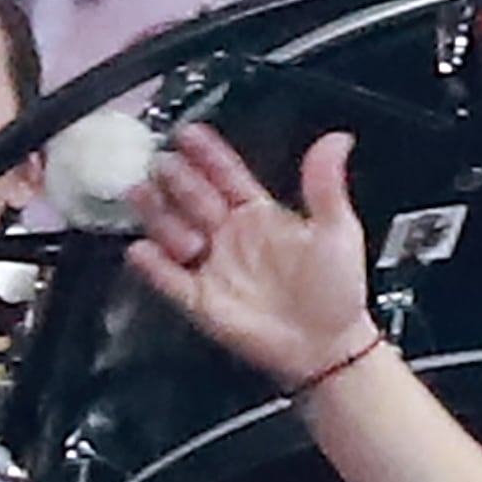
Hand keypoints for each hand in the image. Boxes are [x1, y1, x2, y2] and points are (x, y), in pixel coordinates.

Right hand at [124, 127, 379, 386]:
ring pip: (170, 228)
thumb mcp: (338, 231)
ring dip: (158, 212)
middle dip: (173, 177)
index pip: (224, 174)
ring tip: (148, 196)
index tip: (189, 133)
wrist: (332, 347)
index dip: (206, 153)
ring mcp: (213, 265)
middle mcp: (230, 235)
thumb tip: (337, 141)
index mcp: (258, 214)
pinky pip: (167, 278)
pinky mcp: (201, 299)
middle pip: (189, 195)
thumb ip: (326, 185)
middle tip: (164, 164)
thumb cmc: (338, 293)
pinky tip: (144, 250)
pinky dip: (152, 264)